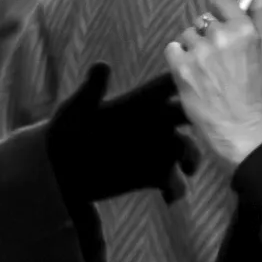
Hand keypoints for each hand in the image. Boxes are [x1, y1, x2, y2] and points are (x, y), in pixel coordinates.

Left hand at [46, 63, 197, 203]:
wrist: (58, 169)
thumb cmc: (64, 130)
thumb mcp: (77, 108)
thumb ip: (93, 89)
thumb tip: (101, 64)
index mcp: (140, 101)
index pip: (170, 85)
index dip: (188, 82)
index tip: (200, 86)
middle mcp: (154, 123)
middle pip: (190, 117)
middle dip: (201, 123)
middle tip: (204, 130)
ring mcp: (155, 149)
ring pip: (187, 150)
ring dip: (192, 158)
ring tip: (186, 169)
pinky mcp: (151, 175)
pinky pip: (174, 182)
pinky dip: (176, 189)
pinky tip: (168, 196)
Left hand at [164, 0, 261, 170]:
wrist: (239, 128)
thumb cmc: (254, 91)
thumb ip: (261, 14)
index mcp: (244, 30)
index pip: (221, 0)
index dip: (220, 13)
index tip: (222, 25)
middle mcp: (221, 37)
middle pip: (203, 20)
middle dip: (207, 36)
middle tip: (217, 59)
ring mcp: (200, 52)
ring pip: (187, 35)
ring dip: (193, 49)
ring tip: (205, 71)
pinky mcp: (181, 67)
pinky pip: (172, 49)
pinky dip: (178, 59)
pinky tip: (192, 74)